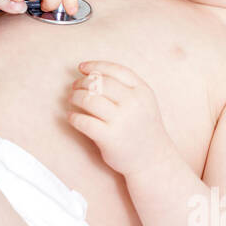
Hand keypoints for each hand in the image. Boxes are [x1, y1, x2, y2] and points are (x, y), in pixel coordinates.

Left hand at [68, 60, 170, 177]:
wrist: (153, 159)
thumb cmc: (143, 127)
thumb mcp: (143, 102)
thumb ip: (126, 87)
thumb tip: (92, 73)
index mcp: (142, 91)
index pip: (115, 70)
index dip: (95, 66)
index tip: (81, 68)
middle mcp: (133, 103)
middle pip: (99, 83)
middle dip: (82, 82)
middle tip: (74, 87)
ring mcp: (122, 121)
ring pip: (89, 99)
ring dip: (75, 97)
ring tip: (72, 99)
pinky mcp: (110, 138)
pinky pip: (84, 122)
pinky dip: (73, 117)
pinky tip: (72, 117)